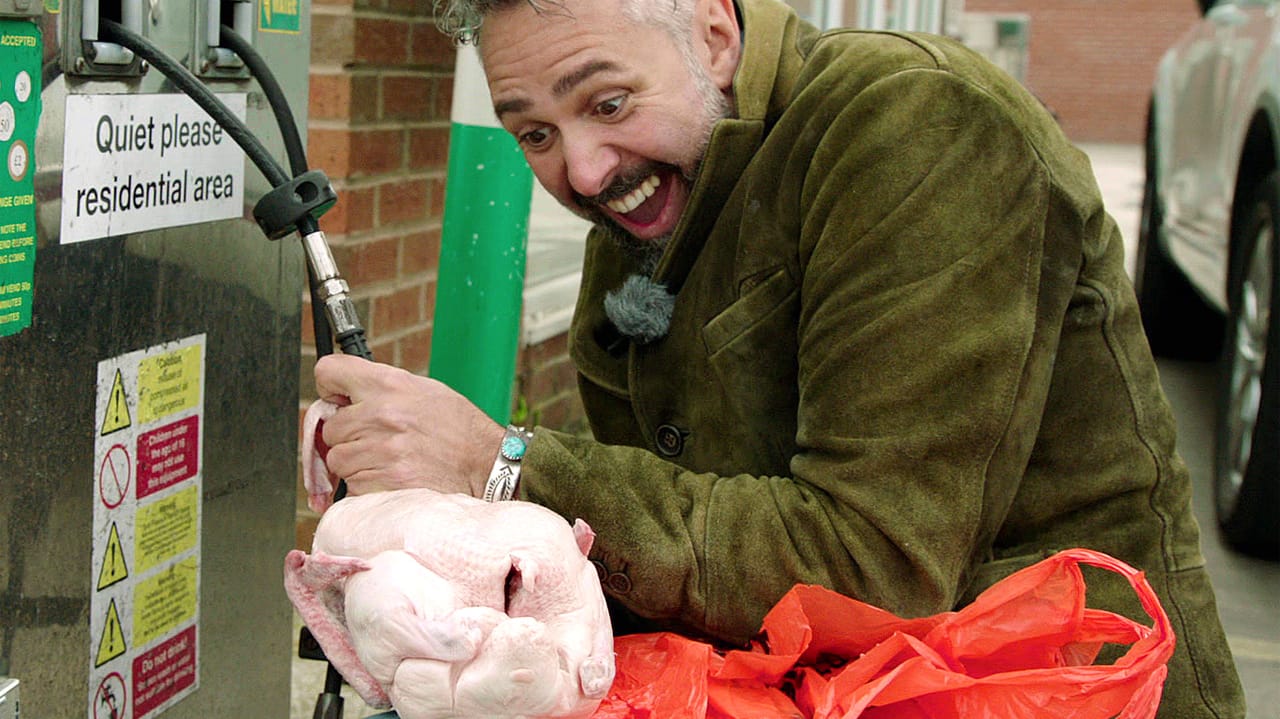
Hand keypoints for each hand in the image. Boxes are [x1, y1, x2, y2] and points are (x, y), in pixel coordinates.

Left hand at [312, 354, 505, 497]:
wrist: (487, 465)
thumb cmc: (458, 428)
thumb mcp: (425, 390)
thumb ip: (382, 390)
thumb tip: (344, 398)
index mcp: (389, 386)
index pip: (328, 372)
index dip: (330, 388)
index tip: (338, 400)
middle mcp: (381, 415)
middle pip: (330, 428)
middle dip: (347, 437)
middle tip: (376, 440)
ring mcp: (381, 452)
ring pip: (338, 461)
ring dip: (356, 465)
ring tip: (388, 460)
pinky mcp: (383, 484)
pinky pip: (352, 488)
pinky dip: (367, 487)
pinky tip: (392, 478)